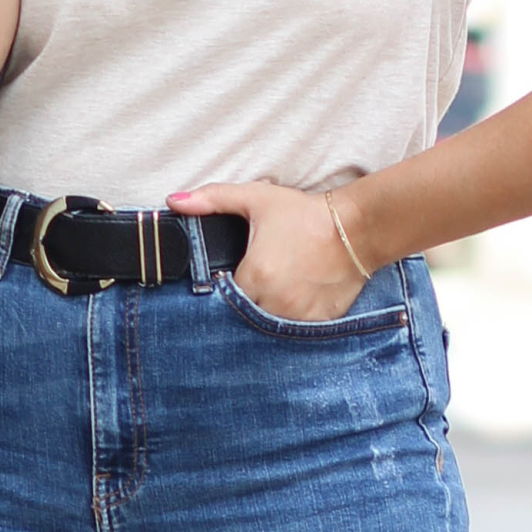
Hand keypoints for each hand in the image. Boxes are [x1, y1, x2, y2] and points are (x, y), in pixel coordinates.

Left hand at [168, 181, 373, 321]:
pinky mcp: (321, 322)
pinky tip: (295, 303)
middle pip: (246, 316)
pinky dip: (293, 323)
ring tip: (276, 294)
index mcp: (256, 275)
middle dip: (247, 305)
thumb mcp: (256, 198)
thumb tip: (173, 201)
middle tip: (259, 286)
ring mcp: (300, 316)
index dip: (227, 290)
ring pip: (270, 329)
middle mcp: (275, 301)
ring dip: (268, 316)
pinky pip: (297, 334)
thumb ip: (213, 199)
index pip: (226, 297)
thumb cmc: (304, 213)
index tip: (236, 281)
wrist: (357, 227)